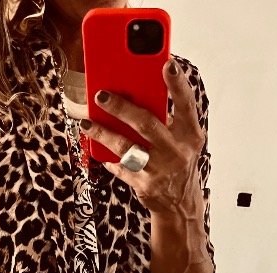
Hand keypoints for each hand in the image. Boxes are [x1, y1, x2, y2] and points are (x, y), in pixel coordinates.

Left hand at [82, 60, 205, 218]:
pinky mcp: (144, 186)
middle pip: (146, 124)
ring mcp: (160, 170)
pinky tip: (97, 148)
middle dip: (122, 107)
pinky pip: (120, 168)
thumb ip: (167, 119)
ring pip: (127, 147)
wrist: (180, 203)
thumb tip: (137, 92)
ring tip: (87, 123)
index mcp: (189, 135)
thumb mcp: (182, 140)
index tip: (168, 64)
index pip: (186, 105)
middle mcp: (177, 152)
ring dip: (103, 134)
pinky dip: (108, 158)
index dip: (178, 85)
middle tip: (101, 95)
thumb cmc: (178, 162)